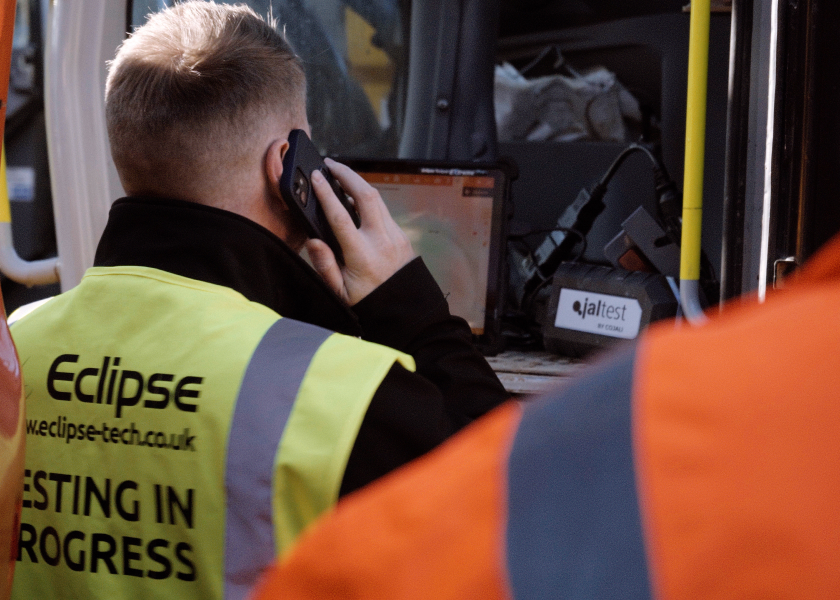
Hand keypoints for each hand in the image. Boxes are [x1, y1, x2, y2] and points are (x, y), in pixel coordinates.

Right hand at [305, 158, 415, 304]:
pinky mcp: (402, 236)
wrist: (404, 310)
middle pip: (365, 195)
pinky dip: (368, 200)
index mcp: (361, 255)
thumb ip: (324, 265)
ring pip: (377, 199)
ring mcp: (395, 236)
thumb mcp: (339, 293)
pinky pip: (384, 211)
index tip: (317, 176)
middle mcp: (381, 241)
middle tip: (330, 164)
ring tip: (340, 175)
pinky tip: (355, 200)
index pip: (340, 216)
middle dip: (347, 174)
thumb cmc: (368, 302)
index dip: (326, 193)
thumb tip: (312, 240)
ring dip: (358, 183)